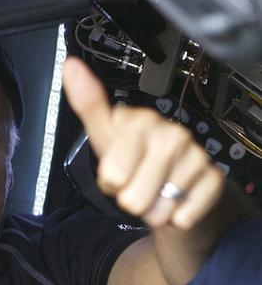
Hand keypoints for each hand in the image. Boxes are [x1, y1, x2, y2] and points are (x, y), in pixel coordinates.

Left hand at [62, 56, 225, 229]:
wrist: (171, 179)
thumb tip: (71, 67)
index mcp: (141, 123)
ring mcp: (195, 156)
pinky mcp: (214, 180)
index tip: (117, 168)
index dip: (111, 181)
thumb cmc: (134, 158)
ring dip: (153, 210)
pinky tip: (176, 200)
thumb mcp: (105, 136)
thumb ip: (88, 106)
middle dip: (130, 199)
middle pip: (133, 199)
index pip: (113, 175)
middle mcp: (172, 135)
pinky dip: (176, 218)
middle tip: (136, 183)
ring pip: (157, 212)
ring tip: (155, 192)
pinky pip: (184, 217)